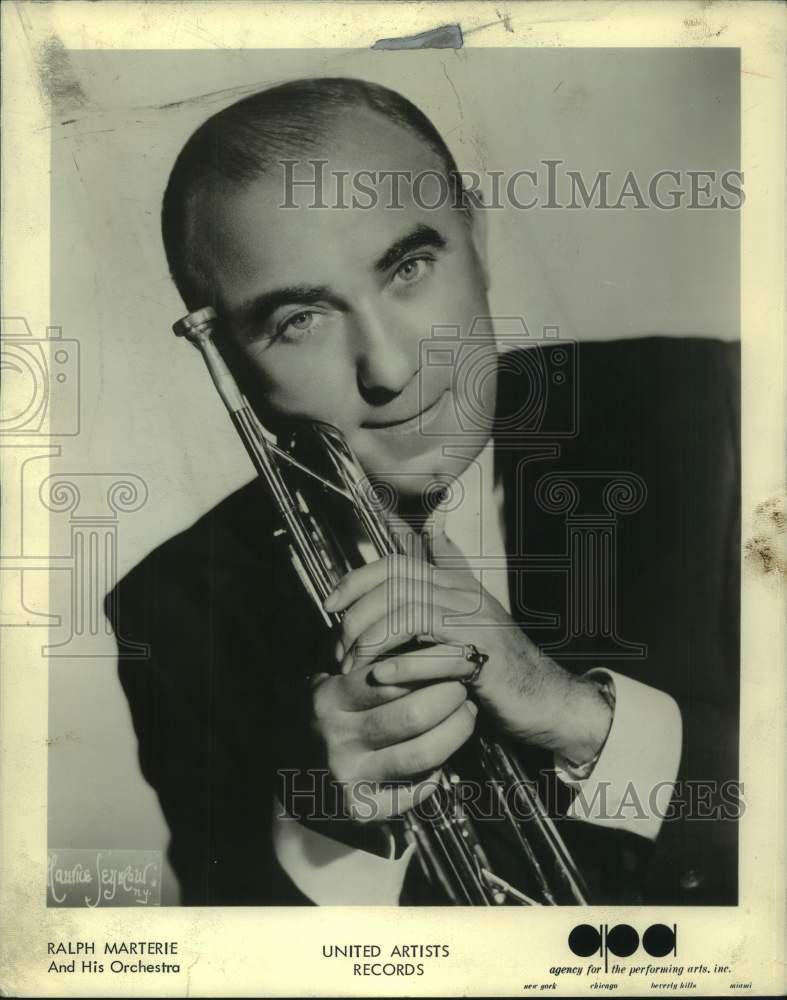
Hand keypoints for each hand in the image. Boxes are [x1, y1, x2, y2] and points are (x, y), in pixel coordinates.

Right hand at [308, 660, 476, 823]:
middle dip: (449, 698)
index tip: (447, 662)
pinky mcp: (364, 810)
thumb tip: (422, 642)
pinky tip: (443, 757)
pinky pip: (416, 791)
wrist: (299, 781)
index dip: (427, 669)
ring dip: (456, 732)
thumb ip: (364, 666)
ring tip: (466, 715)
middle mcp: (337, 738)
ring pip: (423, 754)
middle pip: (413, 714)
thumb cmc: (331, 721)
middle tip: (462, 688)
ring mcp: (350, 777)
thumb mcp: (331, 687)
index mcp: (329, 700)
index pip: (390, 678)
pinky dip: (438, 773)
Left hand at [323, 545, 611, 764]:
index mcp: (453, 583)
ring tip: (353, 666)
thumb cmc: (495, 663)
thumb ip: (448, 576)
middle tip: (338, 648)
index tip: (329, 606)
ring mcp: (473, 618)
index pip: (393, 564)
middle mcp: (462, 592)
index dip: (355, 580)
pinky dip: (399, 659)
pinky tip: (380, 677)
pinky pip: (429, 643)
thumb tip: (433, 529)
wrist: (542, 696)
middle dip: (355, 613)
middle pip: (394, 582)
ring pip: (405, 608)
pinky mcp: (480, 650)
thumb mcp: (466, 616)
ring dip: (370, 638)